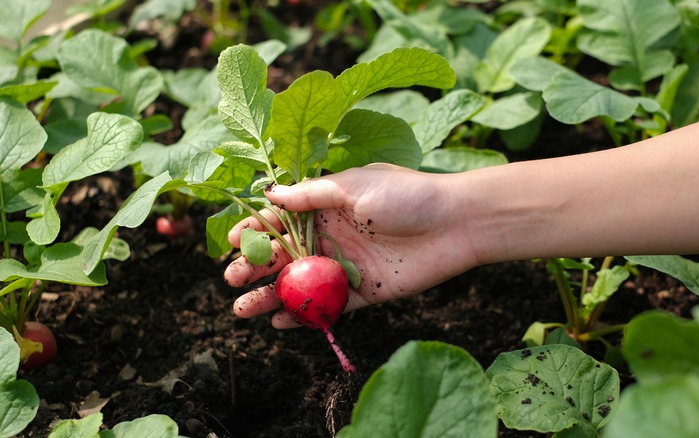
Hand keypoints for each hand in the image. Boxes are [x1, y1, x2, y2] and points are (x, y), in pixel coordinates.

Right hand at [224, 164, 479, 328]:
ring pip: (301, 284)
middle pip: (286, 255)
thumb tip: (269, 194)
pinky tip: (282, 322)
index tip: (230, 242)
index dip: (255, 230)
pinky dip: (306, 315)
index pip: (282, 219)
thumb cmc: (407, 195)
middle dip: (255, 267)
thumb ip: (311, 195)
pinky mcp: (366, 292)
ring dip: (272, 297)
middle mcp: (334, 236)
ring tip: (243, 310)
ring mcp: (348, 265)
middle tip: (232, 280)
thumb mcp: (354, 186)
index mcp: (328, 206)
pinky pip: (330, 307)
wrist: (457, 222)